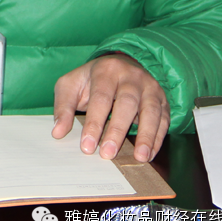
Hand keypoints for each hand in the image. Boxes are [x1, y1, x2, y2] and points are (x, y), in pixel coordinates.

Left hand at [52, 54, 169, 161]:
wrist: (120, 63)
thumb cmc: (92, 79)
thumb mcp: (72, 85)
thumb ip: (63, 106)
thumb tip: (58, 132)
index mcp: (106, 70)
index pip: (101, 97)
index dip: (94, 123)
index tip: (87, 146)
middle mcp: (130, 76)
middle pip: (126, 102)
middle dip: (117, 130)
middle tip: (107, 154)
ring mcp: (149, 86)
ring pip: (150, 110)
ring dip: (146, 135)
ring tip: (139, 157)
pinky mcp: (161, 99)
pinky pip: (164, 118)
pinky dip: (159, 137)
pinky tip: (149, 154)